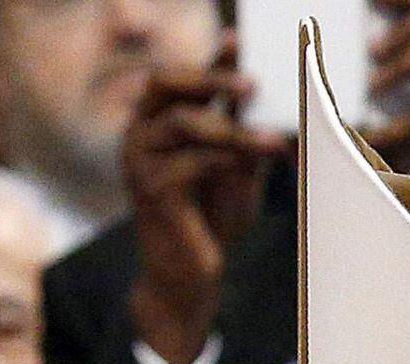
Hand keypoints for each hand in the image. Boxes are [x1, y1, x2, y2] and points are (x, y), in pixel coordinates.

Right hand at [125, 34, 288, 363]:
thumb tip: (264, 93)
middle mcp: (137, 137)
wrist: (191, 276)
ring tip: (273, 142)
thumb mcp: (235, 166)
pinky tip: (253, 165)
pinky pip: (191, 162)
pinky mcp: (150, 193)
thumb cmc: (213, 218)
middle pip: (164, 84)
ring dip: (233, 129)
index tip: (238, 41)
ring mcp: (138, 164)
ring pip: (185, 123)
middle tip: (251, 86)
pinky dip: (227, 160)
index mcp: (153, 123)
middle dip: (210, 79)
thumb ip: (240, 130)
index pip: (174, 76)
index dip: (205, 59)